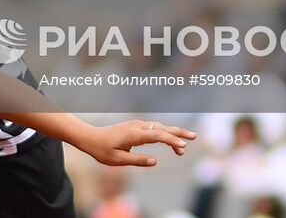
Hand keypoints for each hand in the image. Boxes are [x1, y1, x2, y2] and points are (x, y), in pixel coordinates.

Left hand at [76, 119, 193, 166]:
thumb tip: (155, 161)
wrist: (90, 137)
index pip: (157, 135)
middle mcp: (137, 126)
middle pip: (162, 128)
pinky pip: (154, 129)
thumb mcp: (118, 160)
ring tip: (184, 146)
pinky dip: (164, 134)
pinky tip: (171, 141)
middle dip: (179, 133)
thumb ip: (137, 160)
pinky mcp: (136, 127)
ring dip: (172, 135)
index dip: (171, 140)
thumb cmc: (102, 150)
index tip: (183, 146)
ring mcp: (137, 125)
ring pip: (159, 128)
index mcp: (133, 134)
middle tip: (194, 137)